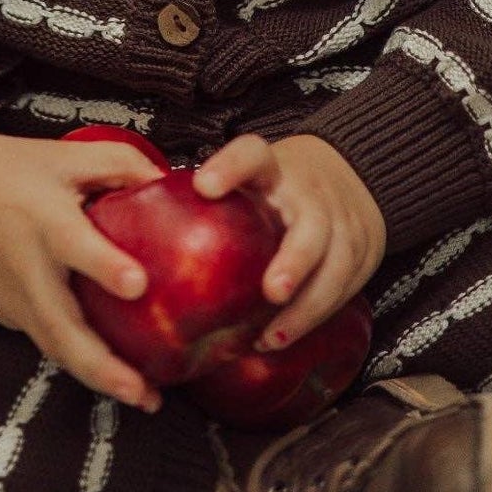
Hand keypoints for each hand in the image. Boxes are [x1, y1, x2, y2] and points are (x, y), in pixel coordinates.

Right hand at [0, 125, 169, 412]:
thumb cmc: (11, 168)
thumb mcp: (66, 154)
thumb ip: (120, 164)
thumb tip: (169, 184)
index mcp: (44, 219)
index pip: (75, 245)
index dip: (105, 266)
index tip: (138, 284)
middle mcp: (27, 267)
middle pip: (62, 328)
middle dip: (103, 366)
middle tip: (145, 391)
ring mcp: (12, 297)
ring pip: (55, 348)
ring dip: (97, 377)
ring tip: (144, 397)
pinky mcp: (5, 313)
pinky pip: (45, 339)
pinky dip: (77, 359)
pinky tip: (112, 371)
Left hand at [191, 132, 385, 355]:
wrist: (354, 179)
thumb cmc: (280, 188)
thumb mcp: (251, 178)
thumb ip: (210, 199)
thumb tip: (133, 225)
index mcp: (274, 169)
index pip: (252, 154)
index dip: (229, 167)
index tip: (203, 186)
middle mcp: (309, 195)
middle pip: (309, 224)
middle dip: (293, 259)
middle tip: (270, 289)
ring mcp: (339, 225)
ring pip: (332, 266)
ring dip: (304, 306)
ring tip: (271, 335)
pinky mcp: (358, 255)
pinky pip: (340, 290)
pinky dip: (312, 317)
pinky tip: (280, 337)